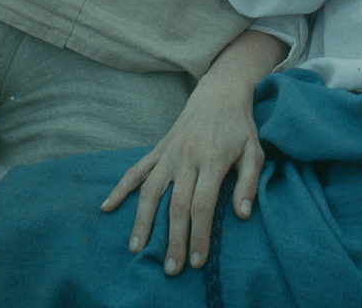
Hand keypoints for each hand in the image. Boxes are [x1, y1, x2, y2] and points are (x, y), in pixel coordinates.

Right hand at [99, 69, 264, 275]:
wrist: (219, 92)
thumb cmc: (239, 126)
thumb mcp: (254, 151)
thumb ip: (249, 183)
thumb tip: (243, 215)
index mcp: (212, 160)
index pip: (202, 205)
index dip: (199, 234)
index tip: (197, 261)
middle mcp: (187, 158)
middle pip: (176, 205)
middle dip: (173, 239)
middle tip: (171, 268)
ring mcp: (169, 153)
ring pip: (151, 191)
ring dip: (142, 221)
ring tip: (137, 248)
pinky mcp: (158, 149)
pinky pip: (136, 170)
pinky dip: (120, 188)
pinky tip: (107, 206)